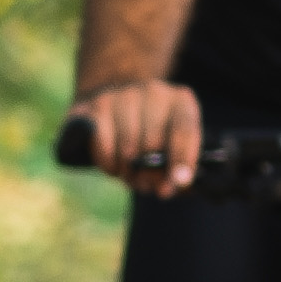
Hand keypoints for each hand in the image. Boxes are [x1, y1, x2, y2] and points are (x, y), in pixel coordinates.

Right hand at [76, 80, 202, 196]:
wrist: (117, 106)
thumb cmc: (153, 136)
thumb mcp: (173, 150)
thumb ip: (175, 173)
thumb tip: (164, 189)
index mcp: (181, 101)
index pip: (184, 131)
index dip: (182, 159)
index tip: (179, 182)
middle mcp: (153, 92)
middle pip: (153, 143)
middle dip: (150, 172)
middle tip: (146, 183)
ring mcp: (122, 95)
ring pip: (128, 148)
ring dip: (128, 171)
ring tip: (130, 173)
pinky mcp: (96, 105)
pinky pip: (103, 146)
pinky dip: (109, 164)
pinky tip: (113, 165)